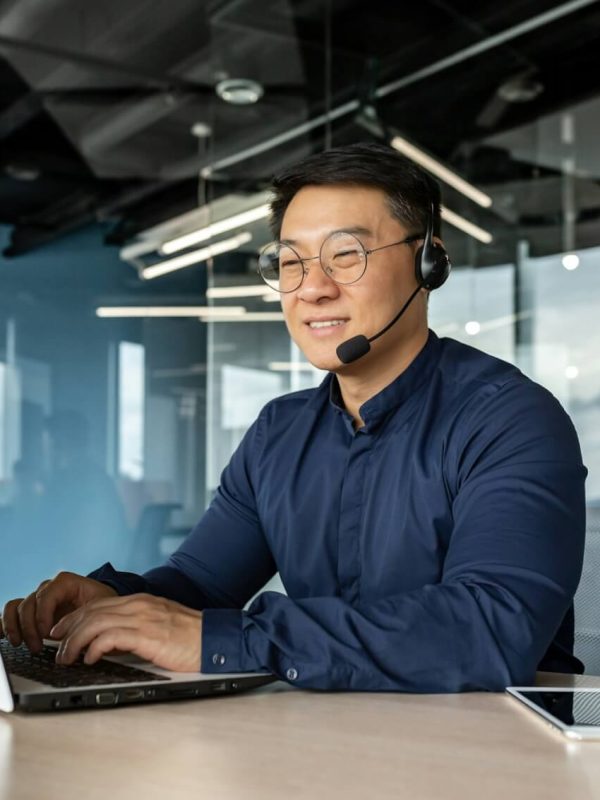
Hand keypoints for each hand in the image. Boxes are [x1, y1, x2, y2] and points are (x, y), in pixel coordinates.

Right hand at [1, 572, 116, 651]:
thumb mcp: (102, 608)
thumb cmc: (104, 607)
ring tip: (22, 644)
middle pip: (29, 603)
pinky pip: (12, 612)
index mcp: (66, 583)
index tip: (47, 634)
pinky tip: (7, 637)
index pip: (46, 594)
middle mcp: (49, 589)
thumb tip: (78, 637)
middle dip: (30, 628)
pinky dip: (6, 623)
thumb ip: (89, 617)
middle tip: (37, 647)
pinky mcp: (33, 612)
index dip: (43, 615)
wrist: (104, 609)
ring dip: (16, 627)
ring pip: (17, 607)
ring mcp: (39, 600)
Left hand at [50, 594, 202, 672]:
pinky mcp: (147, 635)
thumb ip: (137, 627)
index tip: (61, 631)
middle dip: (68, 629)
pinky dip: (94, 647)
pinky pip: (110, 637)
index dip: (75, 617)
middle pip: (92, 611)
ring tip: (67, 658)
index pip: (98, 604)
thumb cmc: (191, 637)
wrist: (215, 640)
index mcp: (141, 602)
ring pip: (95, 623)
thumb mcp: (160, 625)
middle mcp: (139, 605)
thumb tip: (113, 641)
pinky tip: (90, 659)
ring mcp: (143, 618)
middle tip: (56, 646)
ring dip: (75, 641)